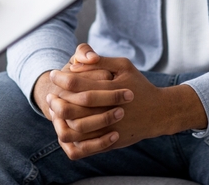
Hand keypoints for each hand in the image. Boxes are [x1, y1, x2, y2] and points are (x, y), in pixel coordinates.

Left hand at [47, 44, 207, 159]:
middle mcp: (110, 111)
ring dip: (60, 120)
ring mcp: (110, 130)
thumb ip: (101, 62)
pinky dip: (71, 137)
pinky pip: (84, 146)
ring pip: (75, 130)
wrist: (158, 113)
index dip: (62, 78)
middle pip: (73, 108)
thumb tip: (76, 63)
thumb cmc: (138, 85)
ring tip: (54, 110)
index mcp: (112, 89)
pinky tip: (65, 126)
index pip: (77, 84)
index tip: (53, 74)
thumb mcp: (124, 66)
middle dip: (57, 100)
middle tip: (50, 94)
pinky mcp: (109, 143)